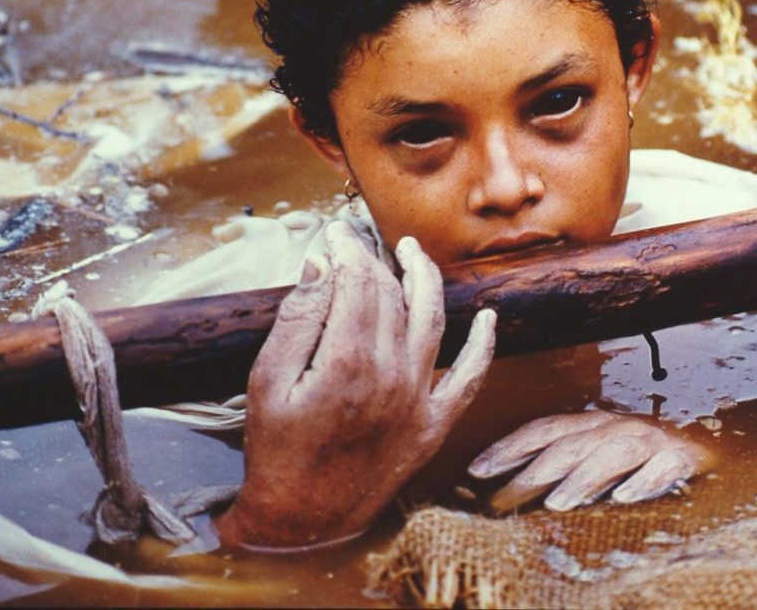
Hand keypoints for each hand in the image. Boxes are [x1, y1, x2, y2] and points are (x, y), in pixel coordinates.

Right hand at [216, 220, 495, 549]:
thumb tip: (322, 265)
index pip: (357, 281)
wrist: (302, 521)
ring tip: (413, 253)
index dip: (347, 250)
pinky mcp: (434, 424)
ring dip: (426, 279)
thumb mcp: (267, 382)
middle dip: (374, 260)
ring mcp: (419, 400)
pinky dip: (483, 346)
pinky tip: (488, 318)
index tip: (334, 235)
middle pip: (391, 296)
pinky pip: (470, 378)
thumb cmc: (277, 451)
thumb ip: (298, 319)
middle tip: (358, 243)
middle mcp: (392, 374)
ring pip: (432, 320)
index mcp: (348, 360)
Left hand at [468, 411, 710, 512]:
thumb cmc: (635, 457)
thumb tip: (504, 491)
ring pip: (610, 455)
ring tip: (556, 504)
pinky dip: (643, 482)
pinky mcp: (680, 458)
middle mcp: (614, 427)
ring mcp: (648, 440)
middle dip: (531, 474)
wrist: (702, 445)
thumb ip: (558, 468)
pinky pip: (661, 468)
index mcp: (589, 424)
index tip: (475, 470)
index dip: (508, 447)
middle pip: (568, 447)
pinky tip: (625, 499)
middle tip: (501, 502)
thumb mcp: (594, 455)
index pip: (542, 430)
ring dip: (582, 478)